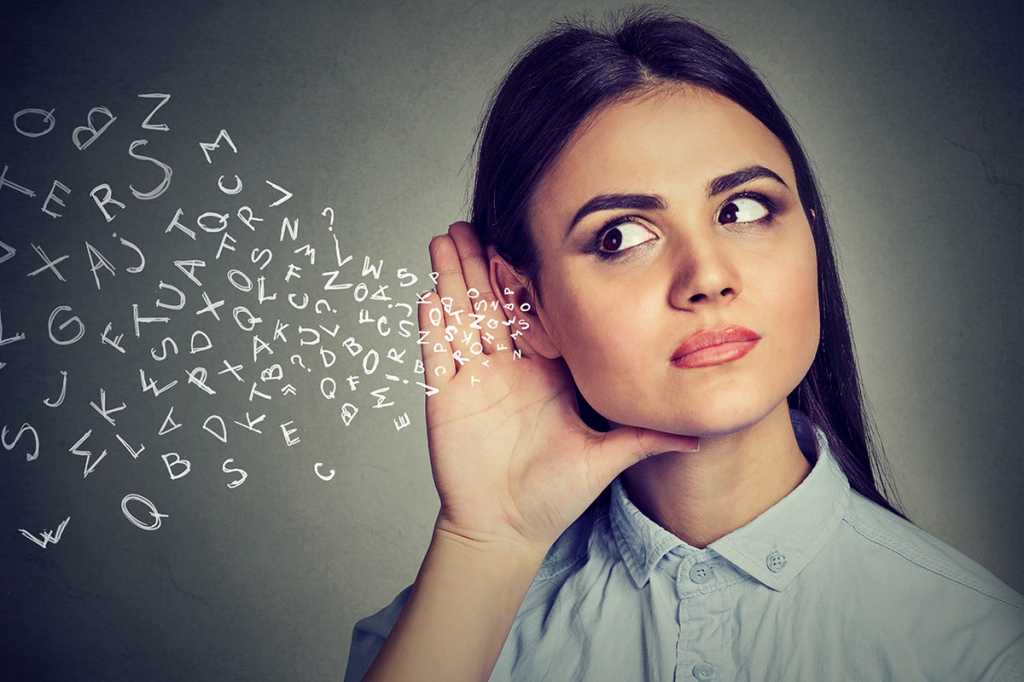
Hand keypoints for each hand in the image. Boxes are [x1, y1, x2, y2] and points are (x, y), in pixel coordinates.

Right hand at [418, 221, 699, 555]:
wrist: (509, 529)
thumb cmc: (554, 494)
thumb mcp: (606, 457)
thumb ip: (645, 437)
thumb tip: (698, 432)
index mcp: (543, 371)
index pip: (533, 312)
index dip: (526, 277)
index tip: (526, 239)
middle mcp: (506, 368)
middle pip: (490, 303)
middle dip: (479, 262)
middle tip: (472, 220)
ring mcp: (474, 381)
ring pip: (461, 319)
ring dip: (451, 279)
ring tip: (444, 238)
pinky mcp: (446, 401)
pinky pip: (439, 358)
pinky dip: (435, 328)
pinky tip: (430, 296)